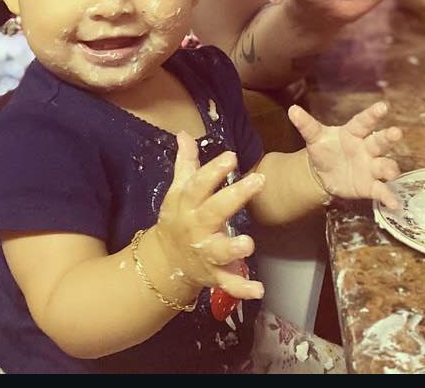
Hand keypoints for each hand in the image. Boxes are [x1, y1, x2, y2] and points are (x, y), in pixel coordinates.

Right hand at [153, 132, 264, 300]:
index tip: (232, 156)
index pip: (198, 184)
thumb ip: (186, 162)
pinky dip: (242, 288)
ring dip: (233, 249)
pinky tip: (259, 290)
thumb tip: (184, 133)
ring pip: (218, 251)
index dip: (213, 170)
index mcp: (187, 204)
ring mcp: (204, 252)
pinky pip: (227, 283)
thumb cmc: (178, 218)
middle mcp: (195, 227)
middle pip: (213, 211)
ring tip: (249, 244)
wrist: (164, 260)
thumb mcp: (178, 190)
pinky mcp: (213, 275)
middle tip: (258, 181)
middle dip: (234, 197)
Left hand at [288, 101, 402, 209]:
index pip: (364, 122)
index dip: (373, 114)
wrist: (323, 173)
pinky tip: (394, 203)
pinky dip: (388, 196)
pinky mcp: (370, 185)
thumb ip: (306, 125)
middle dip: (388, 137)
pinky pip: (381, 190)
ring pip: (384, 165)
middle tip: (396, 132)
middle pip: (379, 141)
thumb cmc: (325, 149)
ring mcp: (371, 167)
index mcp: (353, 133)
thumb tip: (292, 110)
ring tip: (391, 172)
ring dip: (389, 168)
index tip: (383, 106)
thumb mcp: (314, 137)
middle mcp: (366, 148)